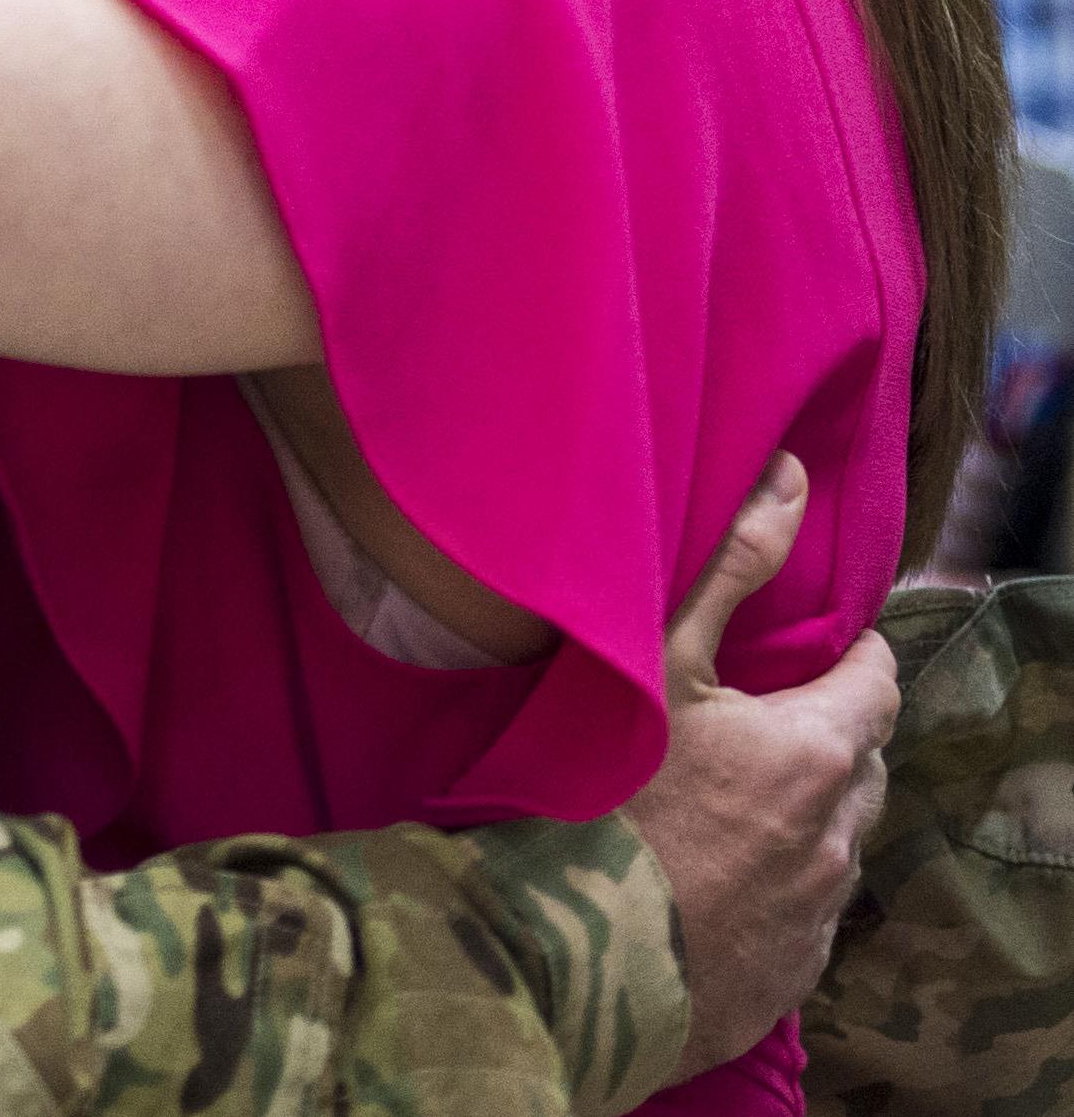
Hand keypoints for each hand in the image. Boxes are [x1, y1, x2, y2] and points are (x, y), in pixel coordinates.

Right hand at [616, 455, 898, 1080]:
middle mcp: (838, 832)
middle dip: (824, 737)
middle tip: (750, 722)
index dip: (851, 659)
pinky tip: (707, 874)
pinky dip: (774, 881)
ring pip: (835, 838)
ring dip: (800, 813)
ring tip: (721, 801)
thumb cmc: (607, 794)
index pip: (879, 684)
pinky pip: (805, 911)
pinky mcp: (789, 973)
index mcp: (819, 750)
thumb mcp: (659, 660)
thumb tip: (793, 478)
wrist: (570, 958)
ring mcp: (818, 911)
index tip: (809, 651)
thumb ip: (730, 567)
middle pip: (862, 763)